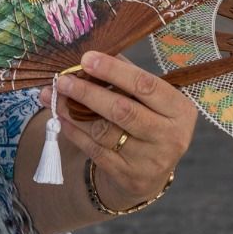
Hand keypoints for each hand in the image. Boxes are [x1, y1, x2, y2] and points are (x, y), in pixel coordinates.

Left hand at [41, 50, 195, 210]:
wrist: (151, 172)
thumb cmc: (149, 120)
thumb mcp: (150, 99)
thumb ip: (126, 76)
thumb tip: (91, 56)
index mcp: (179, 110)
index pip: (145, 85)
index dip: (113, 71)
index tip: (86, 59)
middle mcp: (170, 136)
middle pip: (122, 111)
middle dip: (87, 93)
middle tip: (62, 80)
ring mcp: (149, 160)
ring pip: (103, 132)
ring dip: (73, 112)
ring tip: (52, 96)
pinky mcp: (129, 177)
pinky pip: (94, 150)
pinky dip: (74, 132)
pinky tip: (60, 117)